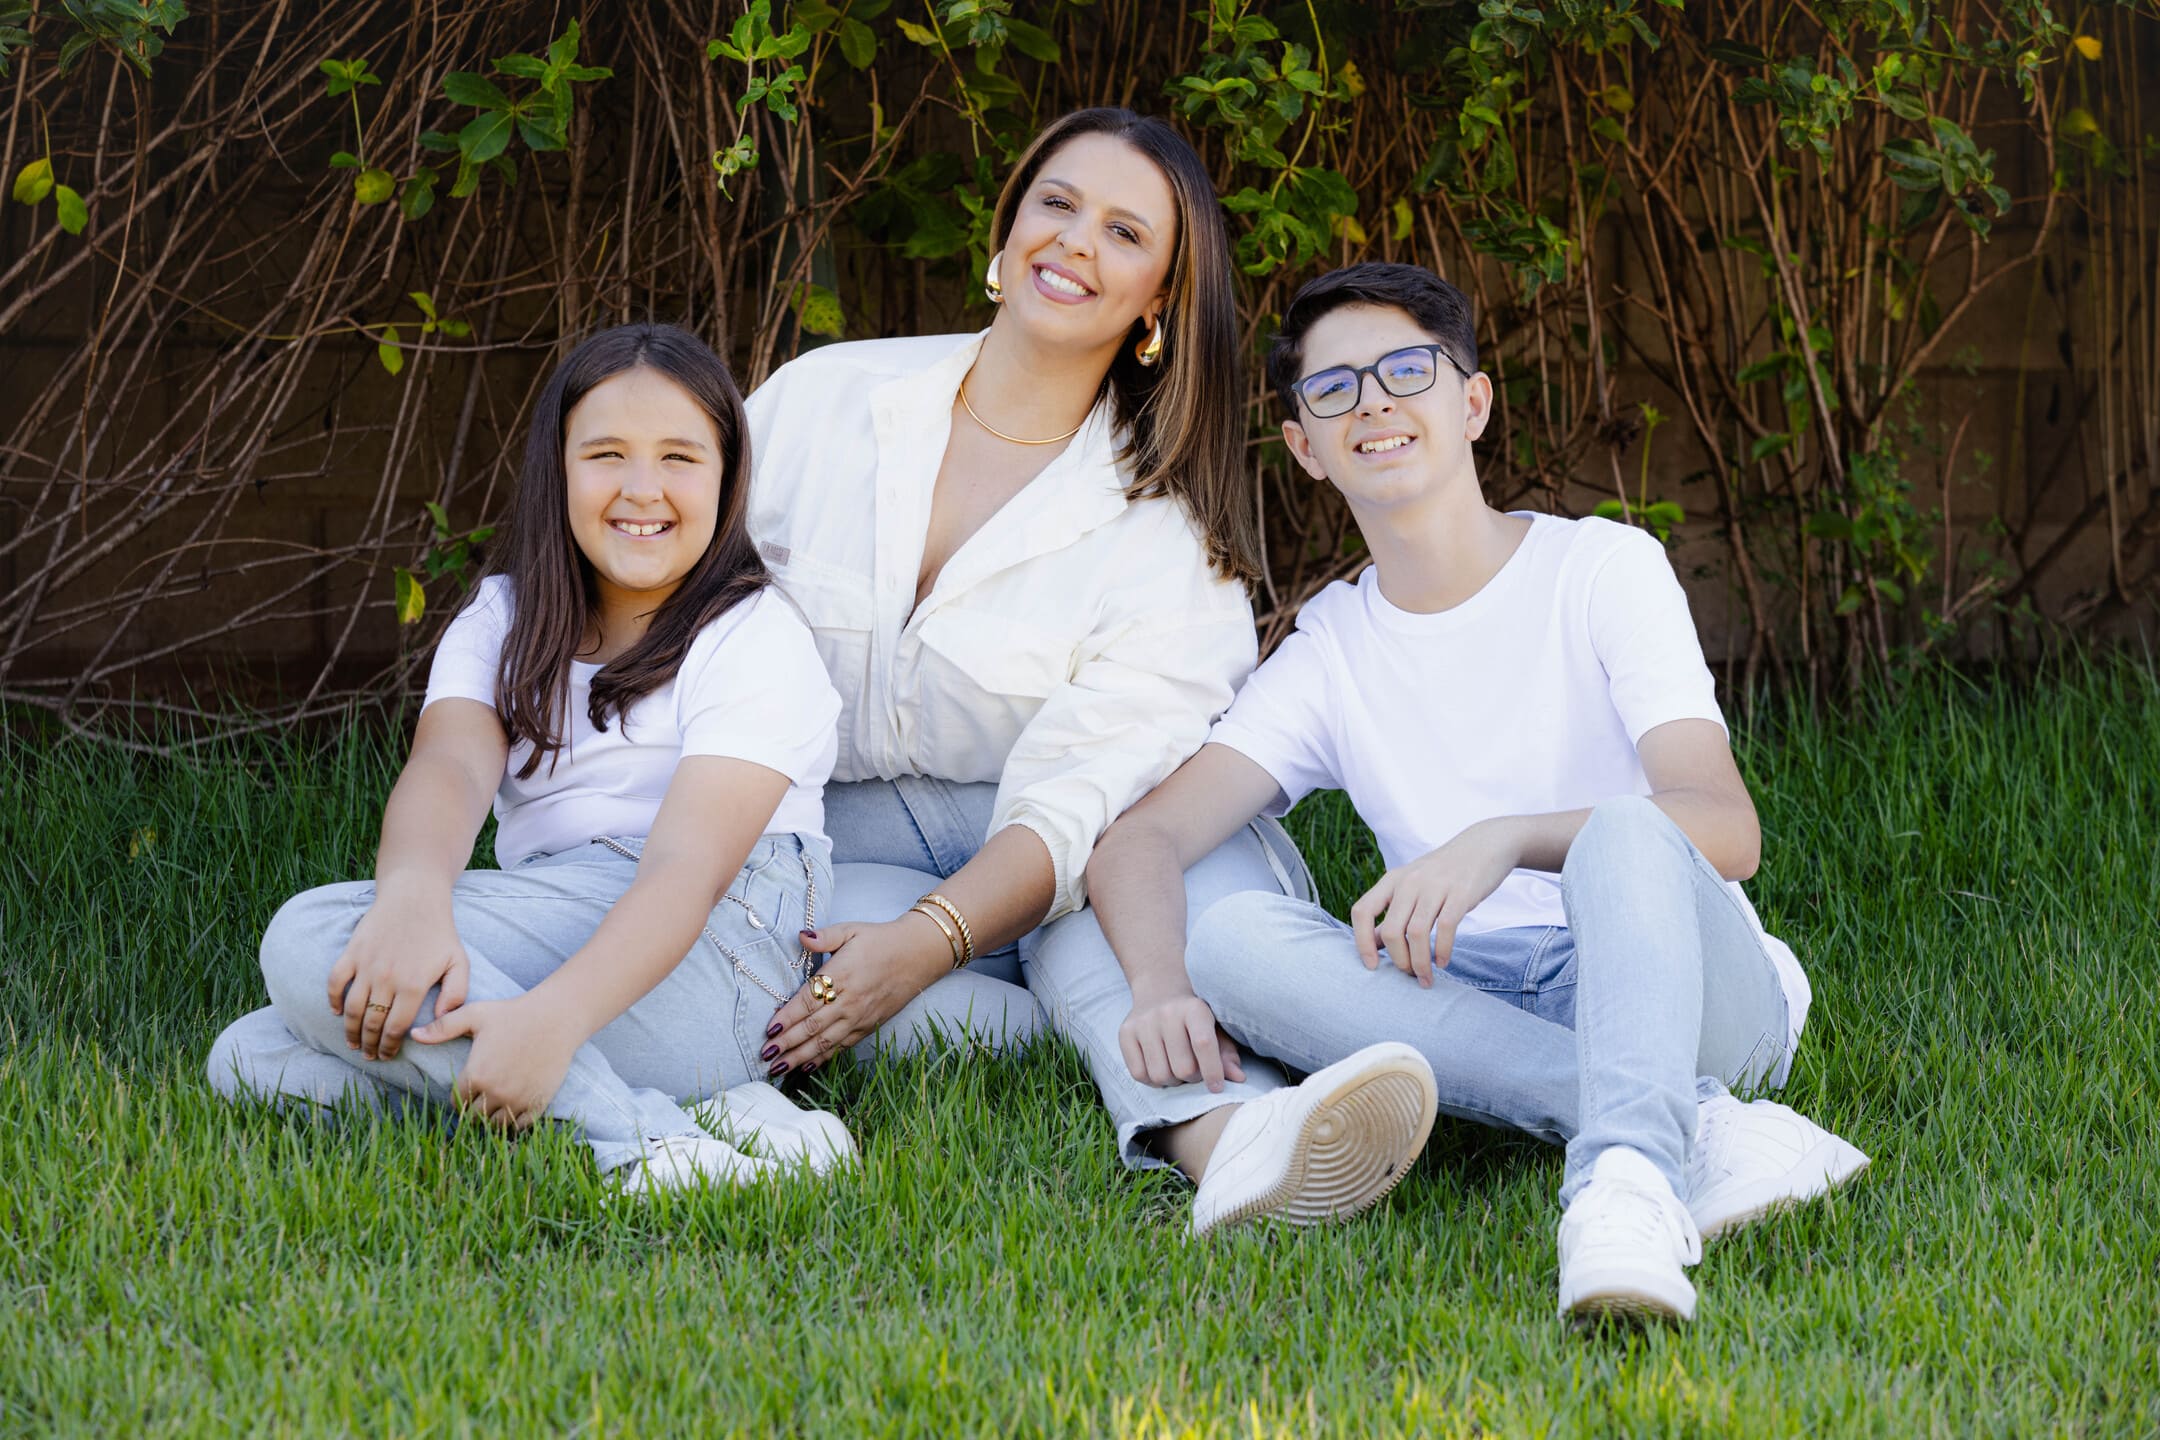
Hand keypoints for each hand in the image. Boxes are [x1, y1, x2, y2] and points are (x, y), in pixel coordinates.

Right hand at [325, 890, 469, 1060]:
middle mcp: (388, 979)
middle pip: (372, 1023)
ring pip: (352, 1009)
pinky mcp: (352, 952)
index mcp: (414, 986)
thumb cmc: (440, 933)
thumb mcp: (459, 962)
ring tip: (353, 1043)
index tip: (387, 1056)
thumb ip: (456, 994)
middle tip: (369, 1056)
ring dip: (350, 1030)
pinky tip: (337, 1012)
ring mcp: (367, 966)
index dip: (390, 1047)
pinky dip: (333, 1000)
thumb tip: (440, 1019)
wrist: (415, 898)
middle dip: (369, 1045)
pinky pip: (335, 982)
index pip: (397, 1028)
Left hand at [409, 993, 580, 1129]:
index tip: (466, 1091)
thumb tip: (413, 1034)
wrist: (556, 1017)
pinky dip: (515, 1123)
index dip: (459, 1098)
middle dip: (474, 1110)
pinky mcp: (538, 1102)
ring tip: (496, 1105)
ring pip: (496, 1125)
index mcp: (476, 1074)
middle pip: (475, 1118)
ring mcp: (518, 1099)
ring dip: (493, 1118)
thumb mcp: (474, 1015)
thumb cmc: (513, 1013)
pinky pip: (520, 1126)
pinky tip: (514, 1110)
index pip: (457, 1102)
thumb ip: (443, 1027)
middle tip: (480, 1099)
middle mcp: (495, 1092)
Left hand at [763, 918, 943, 1074]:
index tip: (769, 1030)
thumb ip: (825, 936)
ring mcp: (859, 1016)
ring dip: (800, 1056)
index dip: (787, 1017)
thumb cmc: (881, 940)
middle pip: (812, 1027)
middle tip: (765, 1056)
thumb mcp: (852, 930)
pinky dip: (823, 1057)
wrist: (918, 955)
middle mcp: (849, 1000)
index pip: (808, 1001)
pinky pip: (842, 1046)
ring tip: (779, 1067)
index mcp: (841, 975)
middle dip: (787, 1044)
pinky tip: (807, 1065)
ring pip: (825, 1042)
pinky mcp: (868, 1025)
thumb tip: (801, 936)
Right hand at [1119, 987, 1244, 1091]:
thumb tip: (1239, 1079)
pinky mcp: (1125, 1032)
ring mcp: (1143, 1022)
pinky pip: (1138, 1073)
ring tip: (1177, 1068)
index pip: (1204, 1045)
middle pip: (1183, 1068)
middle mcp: (1167, 1012)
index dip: (1213, 1072)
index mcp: (1194, 1008)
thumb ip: (1227, 1053)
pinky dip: (1152, 1080)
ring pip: (1160, 1075)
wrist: (1161, 990)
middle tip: (1194, 1071)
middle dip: (1192, 1078)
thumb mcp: (1216, 1028)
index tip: (1217, 1087)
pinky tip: (1160, 1066)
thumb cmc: (1195, 1017)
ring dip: (1172, 1081)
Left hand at [1349, 818, 1521, 985]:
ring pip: (1416, 934)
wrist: (1484, 846)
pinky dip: (1442, 951)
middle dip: (1398, 960)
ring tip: (1426, 977)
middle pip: (1391, 931)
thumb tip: (1373, 942)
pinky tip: (1443, 962)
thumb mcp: (1412, 886)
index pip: (1362, 911)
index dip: (1362, 942)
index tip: (1372, 965)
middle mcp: (1409, 882)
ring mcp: (1435, 886)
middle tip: (1409, 975)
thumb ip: (1393, 912)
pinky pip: (1445, 929)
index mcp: (1392, 880)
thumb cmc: (1445, 872)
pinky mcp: (1460, 893)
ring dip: (1420, 963)